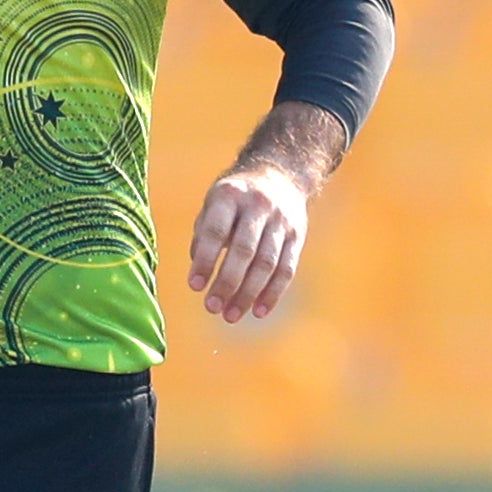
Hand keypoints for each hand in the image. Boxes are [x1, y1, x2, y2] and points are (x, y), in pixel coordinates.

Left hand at [187, 163, 309, 324]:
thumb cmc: (234, 199)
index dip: (205, 260)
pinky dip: (273, 292)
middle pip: (244, 251)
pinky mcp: (298, 235)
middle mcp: (258, 206)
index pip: (216, 231)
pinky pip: (287, 268)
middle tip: (212, 308)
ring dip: (249, 293)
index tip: (194, 286)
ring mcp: (281, 221)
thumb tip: (199, 270)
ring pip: (267, 263)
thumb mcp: (212, 204)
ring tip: (231, 315)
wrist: (280, 176)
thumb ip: (203, 234)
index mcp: (230, 195)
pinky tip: (258, 311)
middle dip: (227, 282)